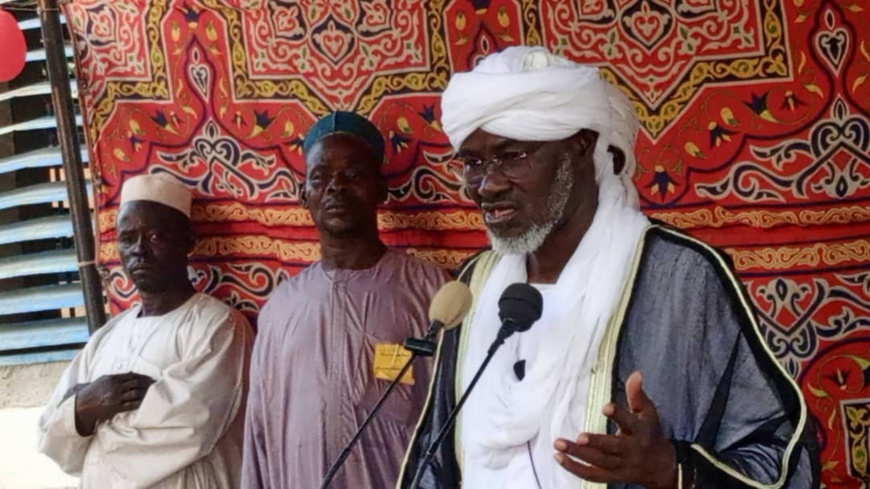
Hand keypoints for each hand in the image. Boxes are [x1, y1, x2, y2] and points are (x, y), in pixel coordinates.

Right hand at [74, 372, 155, 435]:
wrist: (82, 405)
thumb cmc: (94, 391)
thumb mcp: (104, 380)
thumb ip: (118, 377)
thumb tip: (133, 374)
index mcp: (112, 379)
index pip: (132, 376)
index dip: (143, 377)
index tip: (151, 378)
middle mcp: (115, 387)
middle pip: (136, 383)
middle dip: (148, 384)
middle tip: (156, 384)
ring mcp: (116, 398)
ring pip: (136, 393)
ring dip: (146, 393)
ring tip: (153, 392)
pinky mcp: (116, 408)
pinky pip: (132, 405)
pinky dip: (140, 402)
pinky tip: (146, 401)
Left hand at [553, 371, 676, 488]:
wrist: (661, 466)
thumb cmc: (650, 432)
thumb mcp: (648, 412)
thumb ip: (637, 394)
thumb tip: (636, 373)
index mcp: (640, 431)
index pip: (630, 422)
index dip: (619, 415)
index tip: (606, 407)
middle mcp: (631, 449)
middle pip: (613, 447)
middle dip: (596, 442)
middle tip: (579, 437)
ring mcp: (621, 465)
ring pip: (599, 462)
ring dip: (578, 455)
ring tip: (558, 444)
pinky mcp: (612, 476)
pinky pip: (592, 475)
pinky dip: (575, 469)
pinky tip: (559, 458)